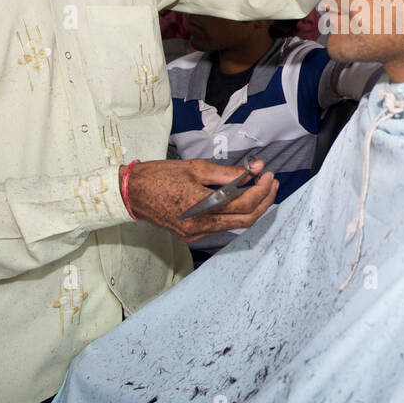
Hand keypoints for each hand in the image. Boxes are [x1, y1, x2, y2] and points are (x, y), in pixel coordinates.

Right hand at [126, 158, 278, 241]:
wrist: (132, 193)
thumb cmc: (160, 176)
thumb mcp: (196, 167)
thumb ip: (229, 172)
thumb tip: (255, 169)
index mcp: (202, 206)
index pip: (244, 203)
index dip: (261, 189)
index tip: (267, 174)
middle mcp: (201, 225)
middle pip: (245, 219)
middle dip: (264, 201)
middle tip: (271, 182)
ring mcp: (196, 233)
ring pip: (235, 225)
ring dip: (252, 208)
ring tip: (260, 188)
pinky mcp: (192, 235)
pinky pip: (221, 226)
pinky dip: (235, 213)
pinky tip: (240, 198)